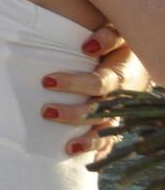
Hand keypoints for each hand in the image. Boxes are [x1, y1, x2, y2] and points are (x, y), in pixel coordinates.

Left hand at [41, 24, 148, 157]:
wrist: (144, 57)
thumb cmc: (124, 42)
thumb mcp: (121, 32)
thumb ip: (108, 36)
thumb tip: (87, 47)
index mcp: (120, 77)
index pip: (96, 84)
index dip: (73, 84)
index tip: (46, 81)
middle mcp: (121, 99)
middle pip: (97, 112)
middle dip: (72, 114)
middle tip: (45, 111)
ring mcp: (121, 113)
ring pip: (106, 132)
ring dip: (87, 141)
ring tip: (67, 147)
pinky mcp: (119, 121)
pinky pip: (110, 140)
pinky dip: (98, 151)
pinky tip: (81, 156)